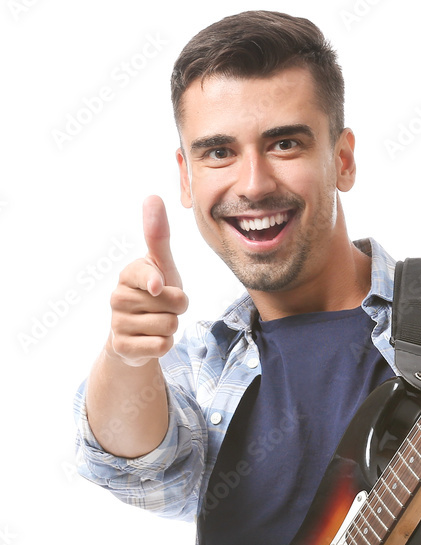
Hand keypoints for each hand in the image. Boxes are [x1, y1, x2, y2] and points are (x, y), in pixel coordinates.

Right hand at [106, 196, 187, 365]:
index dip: (160, 284)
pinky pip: (161, 347)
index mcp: (129, 275)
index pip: (152, 277)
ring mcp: (117, 323)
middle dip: (178, 309)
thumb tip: (152, 196)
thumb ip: (158, 236)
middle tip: (164, 308)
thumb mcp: (162, 265)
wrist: (136, 334)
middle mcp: (118, 297)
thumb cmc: (155, 294)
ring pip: (170, 326)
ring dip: (172, 327)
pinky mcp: (122, 348)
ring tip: (157, 322)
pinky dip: (164, 345)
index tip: (157, 286)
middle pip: (174, 305)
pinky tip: (151, 340)